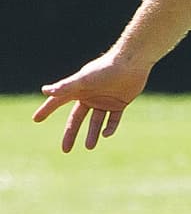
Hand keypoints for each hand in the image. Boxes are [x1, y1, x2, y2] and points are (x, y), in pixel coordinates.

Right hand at [32, 50, 151, 152]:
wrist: (131, 63)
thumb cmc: (106, 69)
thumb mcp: (84, 80)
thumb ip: (66, 87)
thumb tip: (45, 91)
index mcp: (78, 90)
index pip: (58, 102)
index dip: (47, 110)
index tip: (36, 119)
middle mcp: (89, 96)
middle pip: (77, 118)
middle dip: (70, 133)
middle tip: (65, 150)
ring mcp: (104, 101)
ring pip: (96, 122)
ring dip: (92, 134)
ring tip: (89, 147)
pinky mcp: (119, 103)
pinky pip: (113, 119)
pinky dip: (110, 127)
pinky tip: (106, 134)